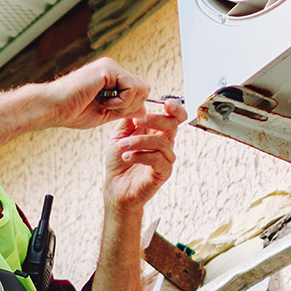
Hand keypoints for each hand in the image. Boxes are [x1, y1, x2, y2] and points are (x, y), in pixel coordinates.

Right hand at [44, 57, 150, 129]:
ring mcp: (110, 67)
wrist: (54, 108)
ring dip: (126, 104)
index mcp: (110, 78)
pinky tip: (105, 102)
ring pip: (141, 88)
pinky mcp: (108, 69)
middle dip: (130, 106)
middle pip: (143, 88)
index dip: (130, 106)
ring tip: (106, 105)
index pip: (137, 91)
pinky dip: (123, 101)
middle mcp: (111, 69)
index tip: (110, 111)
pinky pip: (132, 87)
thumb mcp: (105, 114)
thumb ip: (124, 110)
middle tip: (109, 109)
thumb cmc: (72, 112)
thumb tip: (144, 110)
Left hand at [103, 98, 187, 213]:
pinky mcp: (162, 173)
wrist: (116, 186)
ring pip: (162, 142)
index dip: (175, 108)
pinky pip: (157, 159)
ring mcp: (166, 159)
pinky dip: (140, 155)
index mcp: (157, 132)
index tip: (165, 103)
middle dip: (154, 120)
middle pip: (172, 125)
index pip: (174, 117)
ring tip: (121, 146)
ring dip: (139, 141)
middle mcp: (165, 144)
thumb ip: (128, 121)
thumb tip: (136, 105)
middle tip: (136, 120)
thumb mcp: (119, 136)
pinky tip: (126, 156)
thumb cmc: (119, 162)